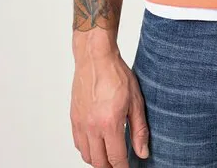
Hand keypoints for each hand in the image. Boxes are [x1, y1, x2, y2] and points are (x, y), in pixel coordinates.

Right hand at [70, 47, 148, 166]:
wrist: (95, 59)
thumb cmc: (116, 75)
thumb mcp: (136, 100)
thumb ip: (139, 129)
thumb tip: (142, 152)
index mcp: (110, 123)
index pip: (116, 159)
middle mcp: (92, 127)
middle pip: (99, 162)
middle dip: (111, 167)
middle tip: (120, 163)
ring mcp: (81, 124)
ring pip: (87, 156)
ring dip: (98, 160)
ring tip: (110, 155)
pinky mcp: (73, 119)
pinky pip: (78, 144)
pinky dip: (87, 150)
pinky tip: (97, 144)